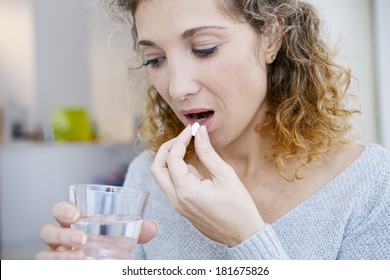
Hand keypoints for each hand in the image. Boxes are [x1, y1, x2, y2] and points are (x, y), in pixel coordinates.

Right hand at [36, 202, 157, 258]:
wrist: (106, 261)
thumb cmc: (109, 243)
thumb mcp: (123, 236)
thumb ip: (138, 230)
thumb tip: (153, 226)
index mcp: (73, 221)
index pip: (60, 209)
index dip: (64, 209)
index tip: (78, 214)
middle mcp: (60, 236)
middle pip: (47, 230)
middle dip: (62, 233)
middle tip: (83, 238)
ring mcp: (55, 254)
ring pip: (44, 253)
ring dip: (60, 255)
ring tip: (80, 256)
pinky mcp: (55, 267)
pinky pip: (47, 267)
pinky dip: (57, 266)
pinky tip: (75, 267)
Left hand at [151, 125, 265, 246]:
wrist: (243, 234)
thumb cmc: (238, 207)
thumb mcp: (225, 175)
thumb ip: (208, 152)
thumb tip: (199, 131)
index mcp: (185, 191)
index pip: (172, 157)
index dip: (181, 139)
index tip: (193, 129)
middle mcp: (176, 199)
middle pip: (157, 168)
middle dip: (167, 149)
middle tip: (183, 138)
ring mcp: (177, 205)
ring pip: (162, 177)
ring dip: (171, 160)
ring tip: (192, 150)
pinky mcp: (182, 208)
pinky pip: (172, 186)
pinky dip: (177, 172)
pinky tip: (196, 169)